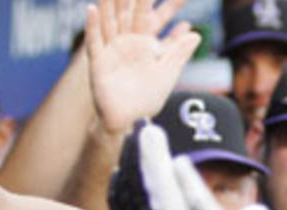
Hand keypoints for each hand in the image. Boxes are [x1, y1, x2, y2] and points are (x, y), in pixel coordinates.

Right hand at [86, 0, 199, 133]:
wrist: (129, 120)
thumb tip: (195, 32)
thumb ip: (178, 52)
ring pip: (106, 22)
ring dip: (106, 4)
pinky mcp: (98, 64)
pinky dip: (93, 27)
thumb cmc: (147, 98)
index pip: (145, 14)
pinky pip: (95, 43)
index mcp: (141, 43)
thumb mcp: (167, 72)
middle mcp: (124, 42)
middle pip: (123, 12)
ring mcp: (109, 51)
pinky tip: (92, 9)